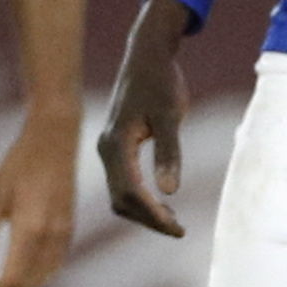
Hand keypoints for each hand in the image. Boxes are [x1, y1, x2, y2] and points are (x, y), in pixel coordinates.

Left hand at [0, 107, 78, 286]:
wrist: (56, 138)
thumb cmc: (20, 161)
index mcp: (30, 231)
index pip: (11, 282)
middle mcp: (50, 238)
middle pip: (27, 286)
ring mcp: (63, 234)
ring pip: (42, 278)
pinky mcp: (68, 228)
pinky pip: (52, 265)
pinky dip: (36, 280)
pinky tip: (23, 283)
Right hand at [96, 0, 194, 236]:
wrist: (146, 56)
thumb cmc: (160, 82)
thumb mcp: (171, 116)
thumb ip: (170, 153)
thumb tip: (171, 191)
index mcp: (117, 144)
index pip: (130, 192)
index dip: (153, 215)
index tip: (178, 229)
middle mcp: (107, 149)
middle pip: (121, 200)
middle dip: (148, 219)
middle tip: (179, 230)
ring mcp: (109, 149)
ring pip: (120, 194)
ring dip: (144, 211)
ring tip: (173, 221)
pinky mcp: (116, 146)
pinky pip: (123, 182)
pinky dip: (140, 198)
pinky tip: (163, 201)